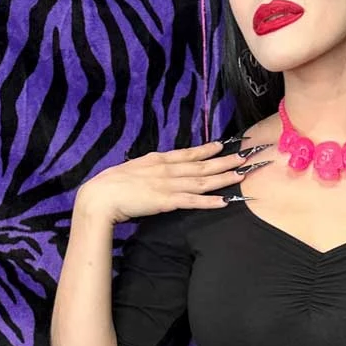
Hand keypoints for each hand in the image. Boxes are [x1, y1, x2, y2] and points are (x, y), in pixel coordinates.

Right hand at [78, 139, 259, 223]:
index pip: (188, 153)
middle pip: (201, 164)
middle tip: (245, 155)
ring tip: (242, 174)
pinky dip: (210, 201)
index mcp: (158, 160)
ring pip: (202, 180)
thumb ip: (148, 169)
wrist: (100, 196)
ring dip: (223, 178)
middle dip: (225, 160)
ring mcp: (168, 184)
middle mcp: (167, 169)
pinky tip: (225, 201)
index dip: (207, 149)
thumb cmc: (111, 186)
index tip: (223, 144)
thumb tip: (156, 168)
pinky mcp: (166, 201)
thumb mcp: (133, 170)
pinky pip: (193, 201)